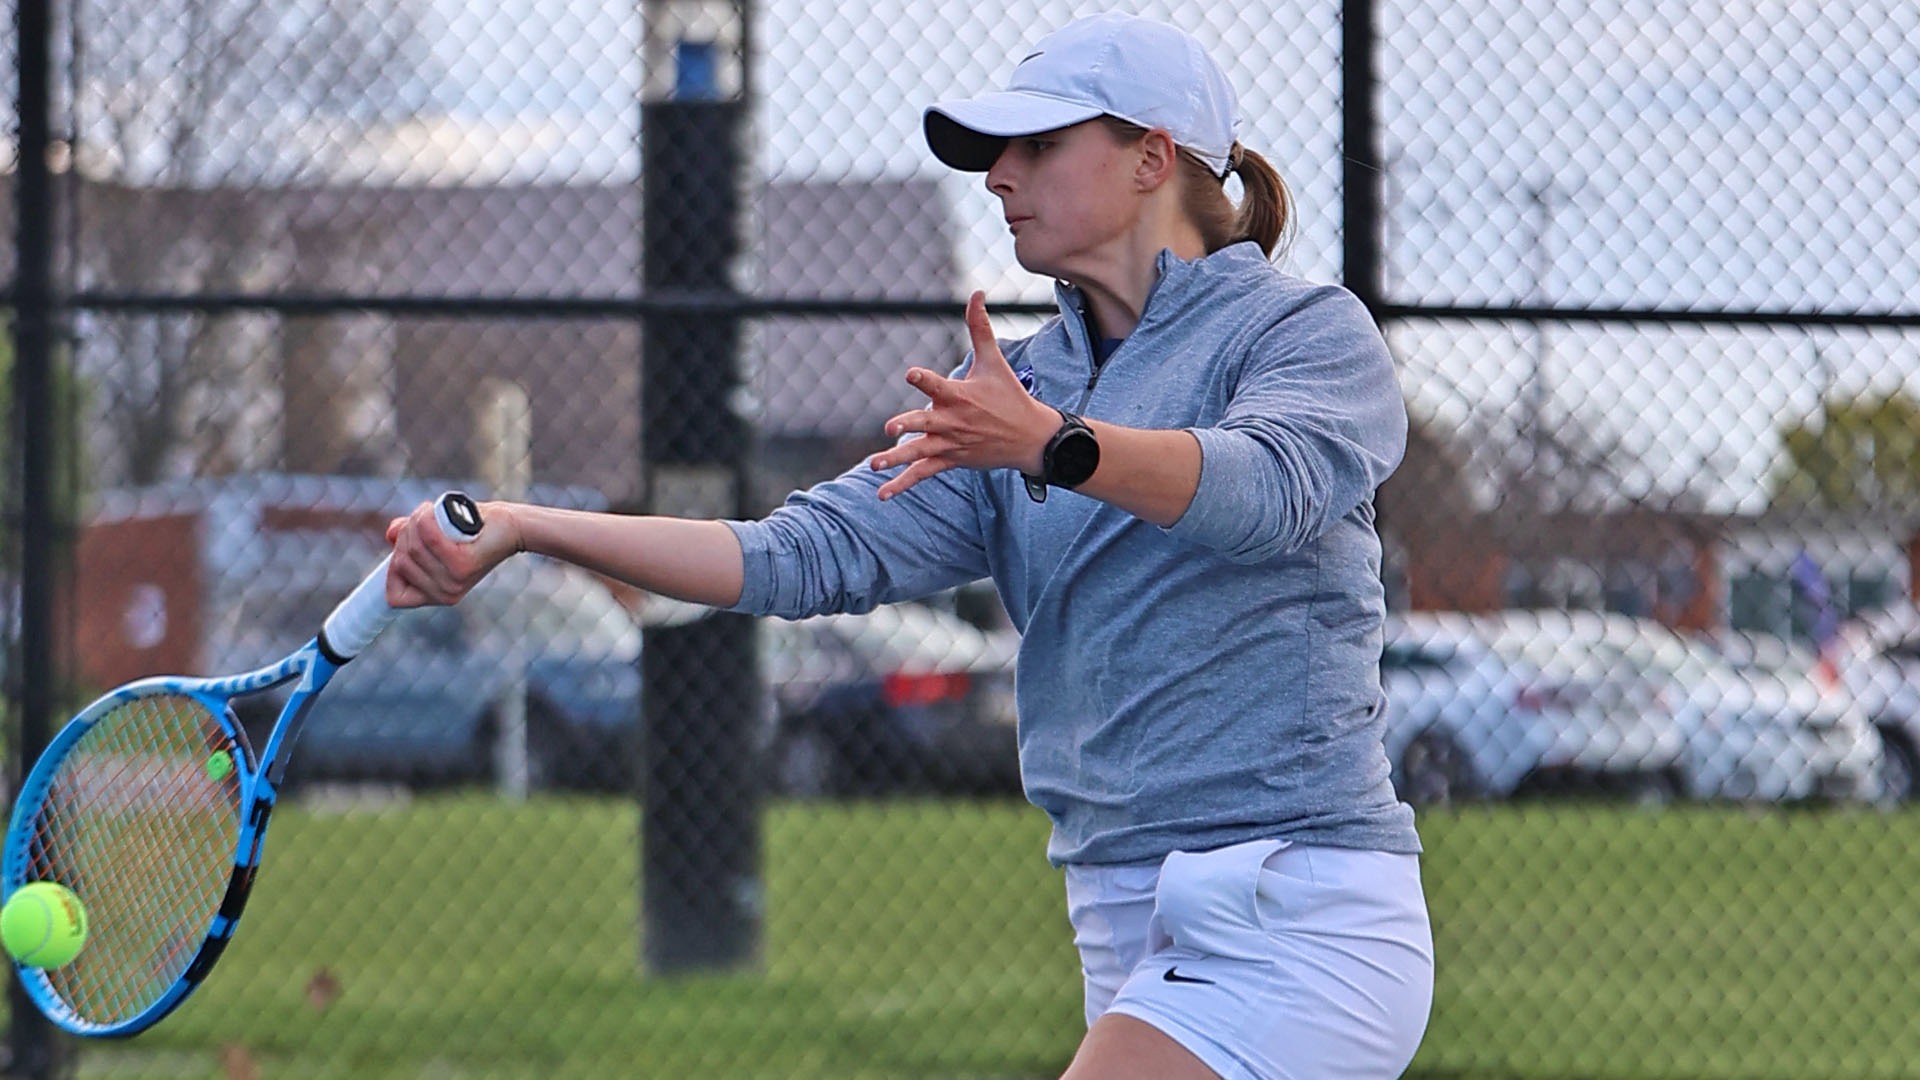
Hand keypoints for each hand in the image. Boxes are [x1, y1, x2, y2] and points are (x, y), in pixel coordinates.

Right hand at [384, 500, 521, 606]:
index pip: (394, 597)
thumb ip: (412, 537)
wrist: (510, 527)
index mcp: (437, 595)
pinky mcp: (461, 565)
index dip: (391, 571)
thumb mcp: (436, 537)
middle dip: (406, 535)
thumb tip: (391, 535)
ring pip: (411, 547)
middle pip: (400, 562)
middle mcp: (444, 594)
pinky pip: (427, 537)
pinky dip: (426, 518)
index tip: (402, 548)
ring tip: (431, 512)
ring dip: (415, 521)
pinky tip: (433, 510)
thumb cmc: (473, 531)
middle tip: (424, 518)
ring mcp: (453, 582)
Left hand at [870, 291, 1057, 499]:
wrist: (1030, 438)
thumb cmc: (1010, 396)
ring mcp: (950, 443)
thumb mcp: (994, 361)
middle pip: (926, 423)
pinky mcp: (951, 460)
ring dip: (897, 459)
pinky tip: (882, 494)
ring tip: (874, 464)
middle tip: (891, 428)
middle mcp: (953, 421)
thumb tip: (976, 293)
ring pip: (920, 453)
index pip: (938, 384)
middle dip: (909, 425)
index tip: (911, 374)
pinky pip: (923, 473)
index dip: (923, 379)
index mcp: (960, 395)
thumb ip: (979, 327)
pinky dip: (903, 484)